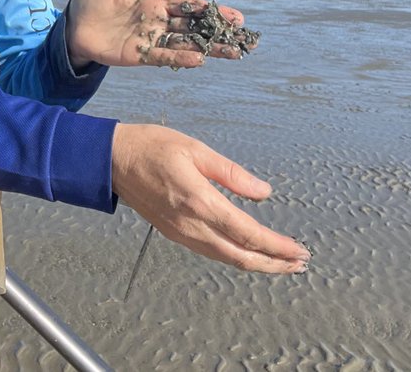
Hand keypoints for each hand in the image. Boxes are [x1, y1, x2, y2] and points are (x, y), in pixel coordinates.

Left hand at [65, 0, 257, 68]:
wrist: (72, 23)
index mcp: (155, 2)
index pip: (189, 6)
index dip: (211, 10)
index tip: (235, 15)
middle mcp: (157, 22)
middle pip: (193, 27)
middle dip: (218, 31)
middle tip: (243, 35)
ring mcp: (150, 39)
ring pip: (185, 44)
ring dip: (208, 48)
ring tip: (233, 52)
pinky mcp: (138, 55)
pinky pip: (163, 56)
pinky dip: (180, 58)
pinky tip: (199, 60)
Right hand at [111, 124, 308, 273]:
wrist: (112, 160)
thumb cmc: (151, 147)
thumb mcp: (196, 149)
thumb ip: (231, 173)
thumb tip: (263, 191)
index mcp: (200, 201)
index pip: (247, 233)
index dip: (276, 246)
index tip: (299, 251)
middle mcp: (191, 224)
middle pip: (240, 256)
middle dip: (273, 263)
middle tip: (299, 264)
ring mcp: (180, 232)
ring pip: (225, 259)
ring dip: (256, 264)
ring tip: (279, 263)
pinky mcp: (173, 233)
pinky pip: (210, 252)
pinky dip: (234, 258)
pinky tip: (245, 253)